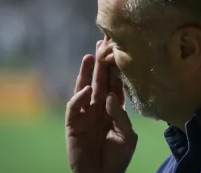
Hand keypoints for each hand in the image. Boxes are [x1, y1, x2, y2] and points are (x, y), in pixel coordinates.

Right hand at [66, 40, 136, 172]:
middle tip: (103, 43)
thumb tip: (108, 98)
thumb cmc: (118, 157)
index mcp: (114, 109)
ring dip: (86, 73)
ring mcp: (86, 115)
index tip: (119, 50)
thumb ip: (121, 117)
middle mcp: (99, 108)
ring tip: (90, 56)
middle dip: (102, 63)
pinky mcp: (74, 125)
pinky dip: (79, 98)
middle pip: (100, 81)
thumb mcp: (127, 136)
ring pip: (85, 89)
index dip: (117, 69)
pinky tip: (86, 89)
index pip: (115, 84)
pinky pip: (75, 108)